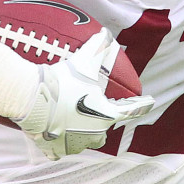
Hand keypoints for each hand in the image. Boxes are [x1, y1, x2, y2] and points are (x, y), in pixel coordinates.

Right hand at [13, 29, 154, 159]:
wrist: (33, 98)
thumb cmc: (63, 81)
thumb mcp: (85, 61)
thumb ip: (99, 46)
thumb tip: (106, 32)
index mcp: (106, 115)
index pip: (132, 110)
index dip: (142, 104)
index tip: (151, 102)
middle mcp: (94, 134)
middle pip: (104, 131)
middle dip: (102, 122)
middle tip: (95, 110)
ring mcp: (74, 144)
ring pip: (83, 142)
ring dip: (81, 134)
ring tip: (74, 123)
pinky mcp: (55, 150)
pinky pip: (60, 151)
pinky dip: (58, 145)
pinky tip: (55, 139)